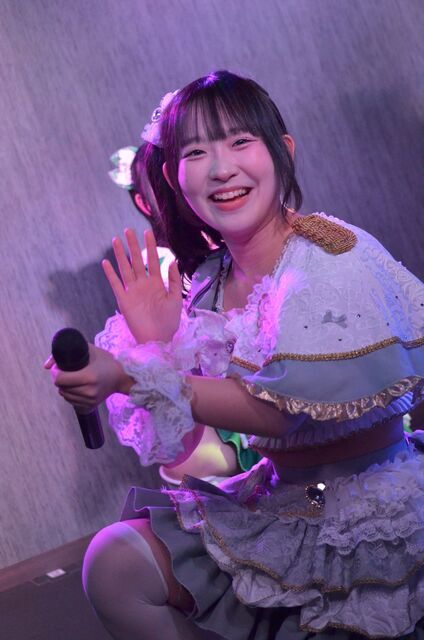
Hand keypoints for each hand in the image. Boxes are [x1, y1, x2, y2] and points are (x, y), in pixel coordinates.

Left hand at [45, 344, 131, 410]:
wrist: (122, 377)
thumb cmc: (105, 361)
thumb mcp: (89, 350)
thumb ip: (65, 354)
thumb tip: (46, 366)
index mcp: (89, 377)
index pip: (60, 379)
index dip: (55, 372)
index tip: (58, 367)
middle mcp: (89, 391)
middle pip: (61, 388)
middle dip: (59, 379)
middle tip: (65, 371)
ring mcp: (90, 401)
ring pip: (64, 395)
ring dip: (64, 387)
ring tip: (71, 379)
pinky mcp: (90, 406)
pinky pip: (71, 402)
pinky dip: (70, 394)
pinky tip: (76, 387)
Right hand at [102, 228, 181, 342]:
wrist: (158, 339)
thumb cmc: (169, 321)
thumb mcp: (176, 299)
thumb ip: (175, 280)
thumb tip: (173, 260)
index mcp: (157, 283)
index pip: (153, 260)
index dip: (150, 246)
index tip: (147, 232)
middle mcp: (143, 284)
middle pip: (137, 260)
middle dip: (133, 245)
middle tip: (128, 230)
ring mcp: (132, 291)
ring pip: (125, 269)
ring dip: (120, 255)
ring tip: (116, 240)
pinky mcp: (124, 300)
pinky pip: (116, 284)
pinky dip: (111, 274)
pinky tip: (106, 263)